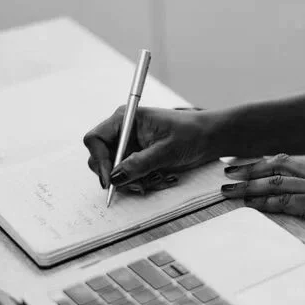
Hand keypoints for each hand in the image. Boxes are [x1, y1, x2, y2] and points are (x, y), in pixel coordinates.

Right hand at [83, 106, 215, 192]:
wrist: (209, 138)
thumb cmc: (191, 133)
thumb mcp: (167, 150)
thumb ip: (140, 163)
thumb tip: (115, 177)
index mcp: (125, 119)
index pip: (95, 139)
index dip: (99, 159)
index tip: (110, 179)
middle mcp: (123, 133)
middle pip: (100, 159)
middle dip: (117, 176)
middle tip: (138, 185)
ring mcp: (129, 147)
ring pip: (115, 173)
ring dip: (133, 181)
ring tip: (158, 179)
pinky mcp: (137, 160)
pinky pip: (129, 177)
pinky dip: (142, 183)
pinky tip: (161, 178)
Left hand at [220, 154, 304, 234]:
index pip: (288, 163)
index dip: (265, 162)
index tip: (248, 162)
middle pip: (274, 167)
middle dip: (248, 168)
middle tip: (227, 169)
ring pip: (272, 183)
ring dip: (247, 186)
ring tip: (227, 189)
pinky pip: (284, 202)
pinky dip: (263, 203)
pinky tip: (249, 205)